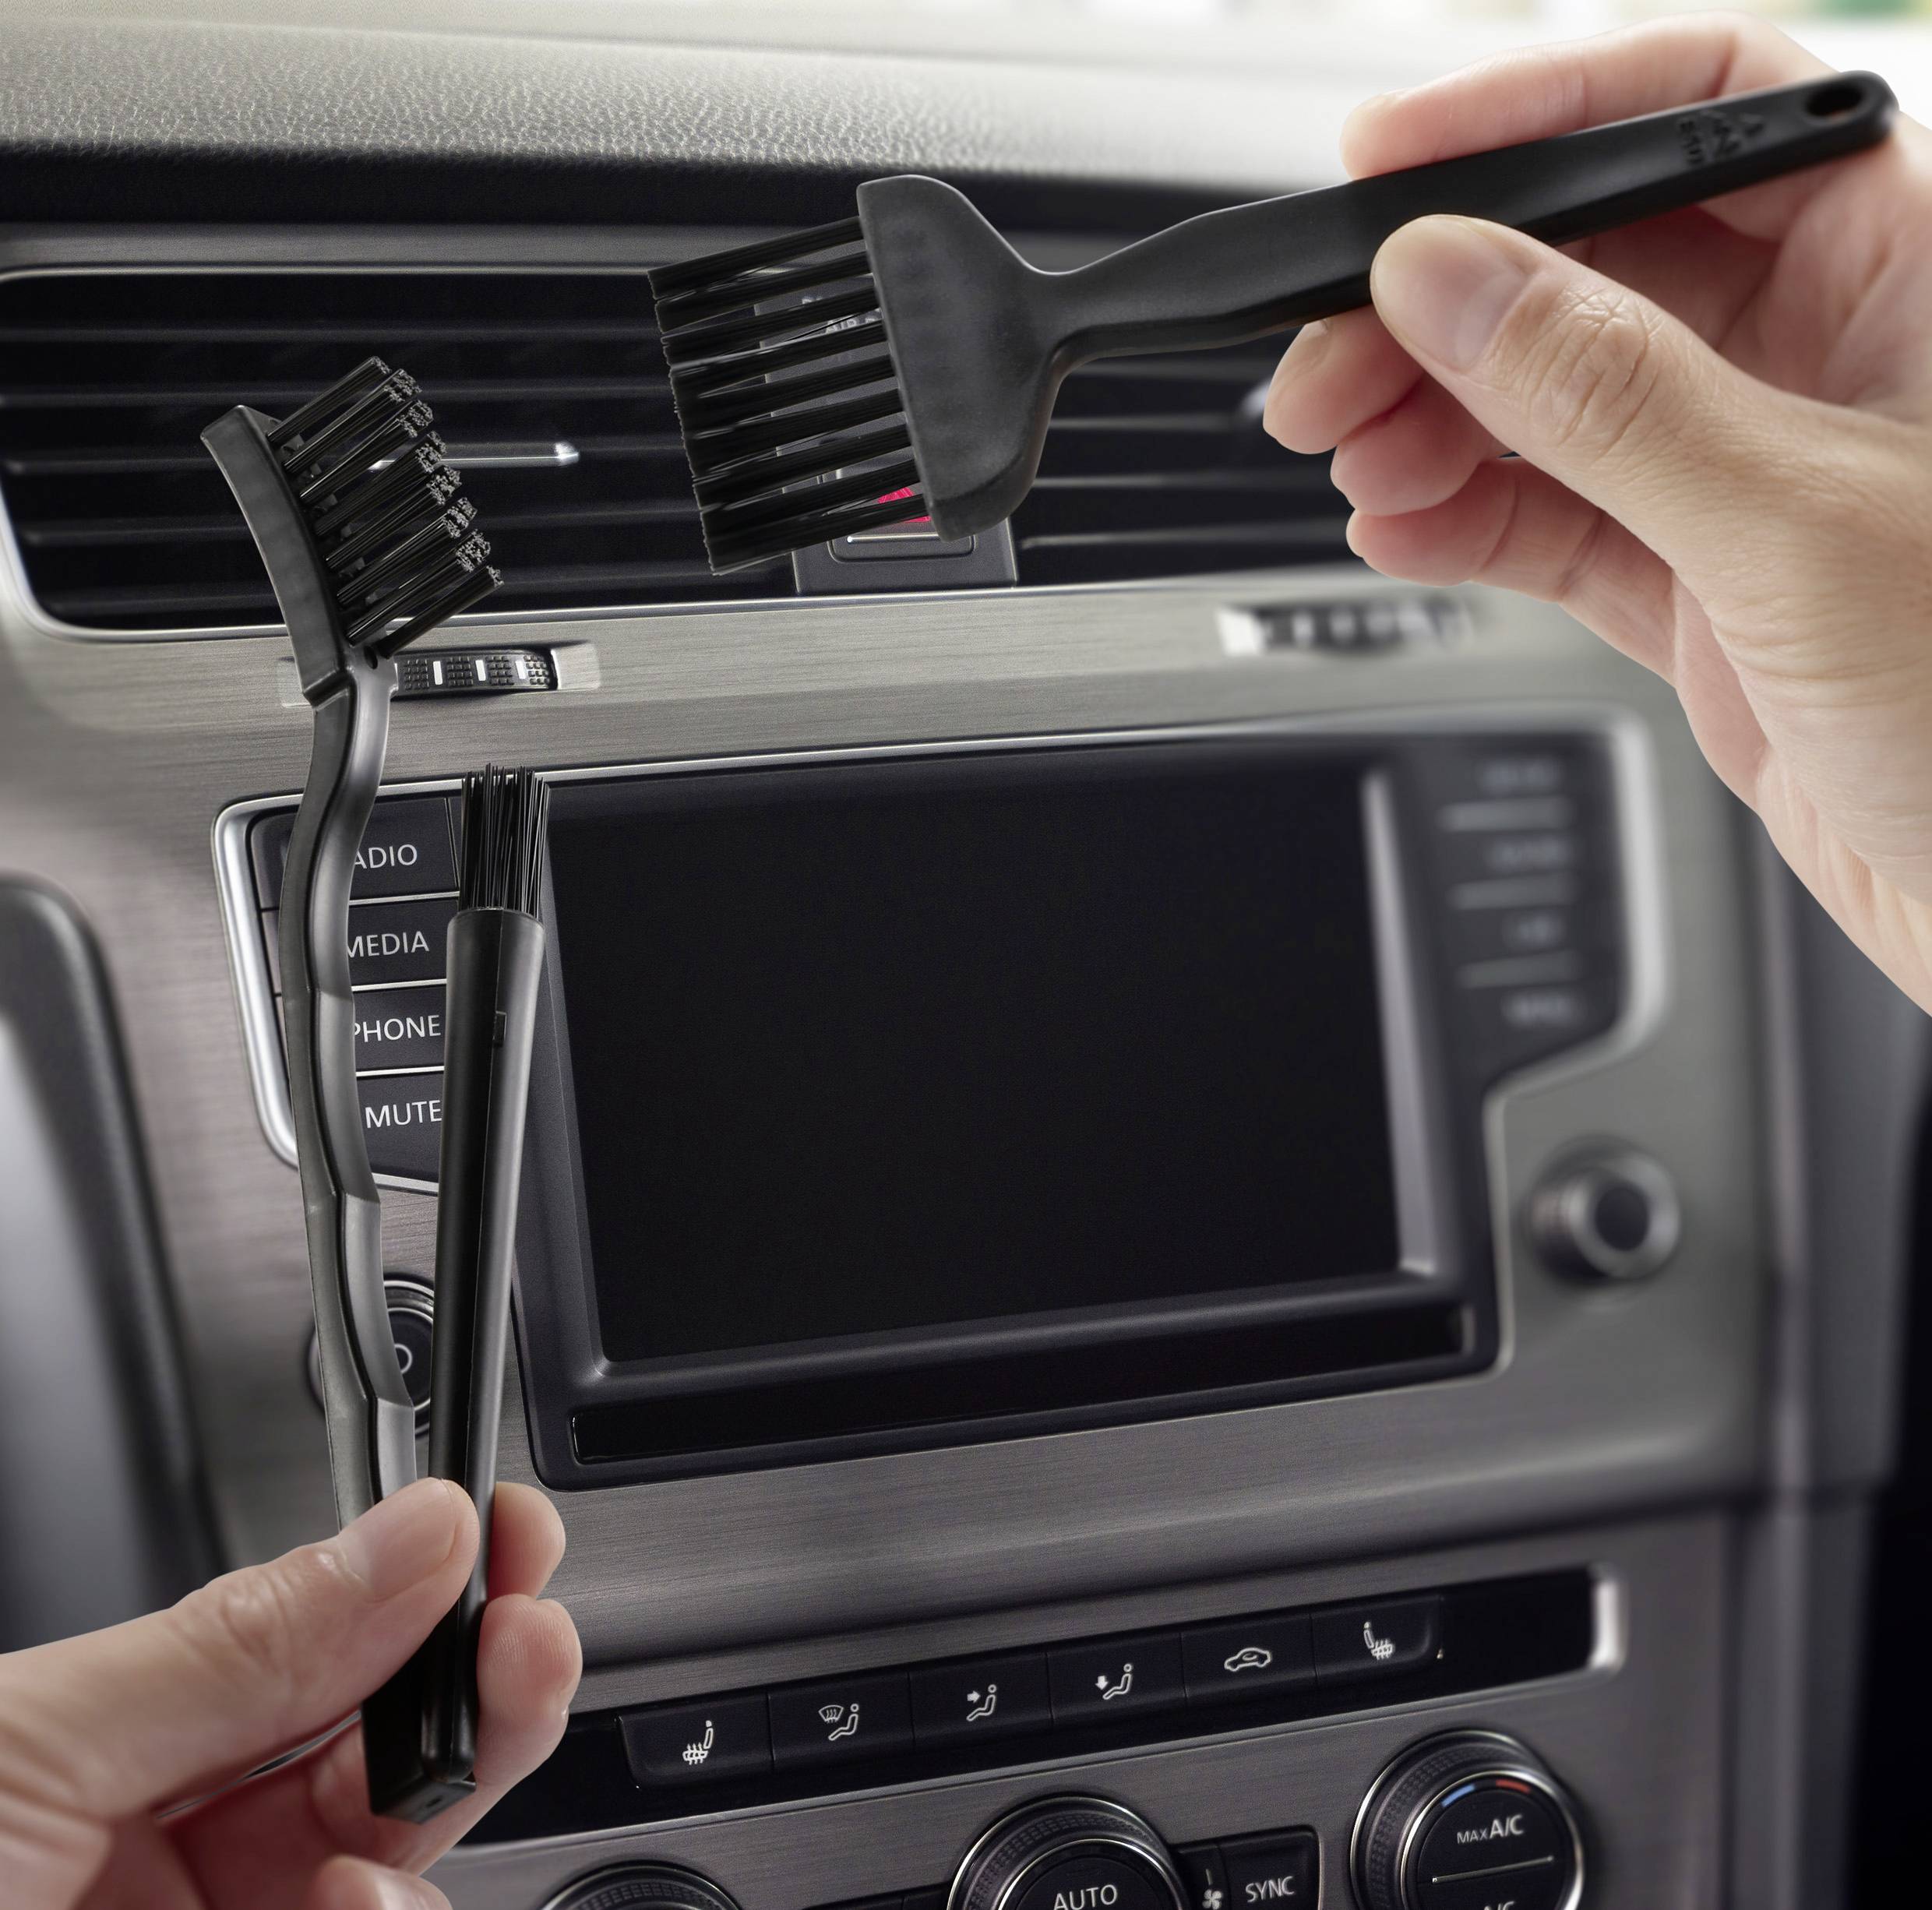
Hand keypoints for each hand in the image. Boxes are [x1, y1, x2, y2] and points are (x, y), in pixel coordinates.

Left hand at [0, 1478, 580, 1909]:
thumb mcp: (27, 1751)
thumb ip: (241, 1644)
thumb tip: (417, 1534)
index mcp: (104, 1767)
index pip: (310, 1654)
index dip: (421, 1588)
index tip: (504, 1540)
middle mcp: (164, 1873)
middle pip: (384, 1766)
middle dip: (473, 1695)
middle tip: (521, 1647)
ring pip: (390, 1887)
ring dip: (419, 1850)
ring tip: (368, 1880)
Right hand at [1265, 14, 1931, 1009]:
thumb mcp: (1799, 525)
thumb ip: (1612, 395)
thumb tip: (1449, 278)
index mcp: (1907, 266)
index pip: (1705, 110)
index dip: (1541, 114)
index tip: (1391, 160)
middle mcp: (1824, 354)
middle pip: (1589, 266)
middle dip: (1440, 311)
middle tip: (1329, 367)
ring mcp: (1752, 475)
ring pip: (1550, 403)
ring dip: (1433, 424)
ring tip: (1359, 462)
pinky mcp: (1703, 586)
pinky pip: (1553, 522)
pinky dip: (1468, 524)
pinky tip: (1408, 529)